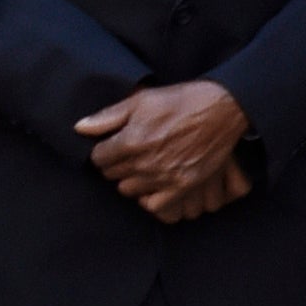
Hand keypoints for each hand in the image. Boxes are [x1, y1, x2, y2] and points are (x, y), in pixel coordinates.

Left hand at [79, 80, 250, 221]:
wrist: (225, 108)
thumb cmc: (183, 101)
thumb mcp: (142, 100)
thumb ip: (108, 116)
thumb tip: (80, 128)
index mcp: (129, 142)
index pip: (98, 159)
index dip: (105, 150)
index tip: (116, 145)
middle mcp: (143, 163)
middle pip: (111, 176)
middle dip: (117, 164)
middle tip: (132, 153)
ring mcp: (163, 177)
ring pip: (129, 190)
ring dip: (133, 180)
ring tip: (145, 166)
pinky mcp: (183, 186)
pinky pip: (154, 205)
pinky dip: (151, 197)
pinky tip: (155, 184)